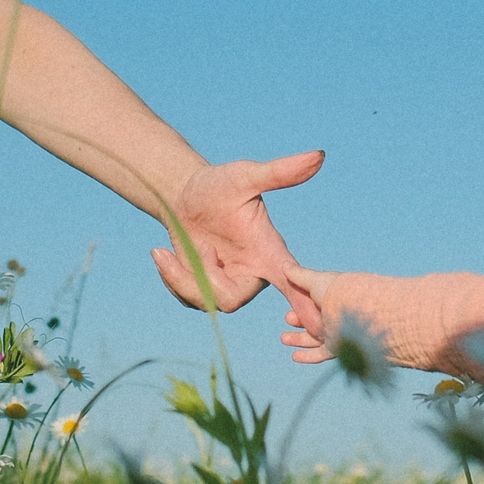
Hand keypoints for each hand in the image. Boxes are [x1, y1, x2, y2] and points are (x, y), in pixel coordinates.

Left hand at [147, 151, 324, 319]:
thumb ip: (280, 172)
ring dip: (182, 277)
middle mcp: (251, 273)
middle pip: (231, 299)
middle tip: (194, 248)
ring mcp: (227, 284)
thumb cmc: (218, 183)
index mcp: (268, 251)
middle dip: (204, 280)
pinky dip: (172, 279)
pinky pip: (190, 300)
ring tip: (168, 249)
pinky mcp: (205, 289)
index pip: (293, 283)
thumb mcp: (245, 176)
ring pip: (207, 302)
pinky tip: (165, 255)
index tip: (318, 327)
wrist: (182, 194)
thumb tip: (318, 156)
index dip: (303, 305)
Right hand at [278, 267, 338, 362]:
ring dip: (298, 340)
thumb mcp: (314, 280)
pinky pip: (321, 354)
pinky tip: (295, 356)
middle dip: (297, 322)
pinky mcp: (338, 347)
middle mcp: (335, 317)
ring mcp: (337, 333)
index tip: (288, 309)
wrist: (353, 310)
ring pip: (315, 339)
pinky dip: (308, 356)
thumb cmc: (336, 291)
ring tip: (284, 338)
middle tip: (288, 319)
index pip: (313, 305)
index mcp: (332, 300)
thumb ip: (299, 275)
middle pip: (313, 322)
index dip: (300, 307)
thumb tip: (284, 266)